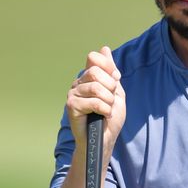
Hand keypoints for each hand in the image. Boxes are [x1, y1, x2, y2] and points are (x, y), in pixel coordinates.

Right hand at [66, 46, 125, 160]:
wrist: (105, 139)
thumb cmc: (110, 117)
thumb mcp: (116, 91)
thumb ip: (111, 71)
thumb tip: (104, 48)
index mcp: (88, 77)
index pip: (93, 58)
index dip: (108, 66)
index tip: (116, 79)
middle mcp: (79, 83)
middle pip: (95, 72)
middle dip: (110, 86)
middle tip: (111, 99)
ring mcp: (73, 94)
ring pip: (96, 87)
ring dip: (108, 100)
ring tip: (108, 109)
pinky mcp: (71, 106)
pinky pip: (93, 102)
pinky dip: (105, 109)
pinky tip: (104, 116)